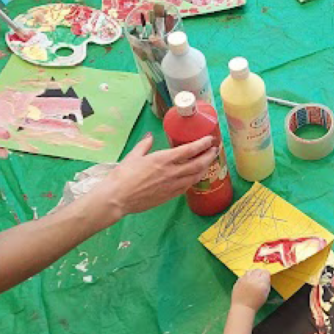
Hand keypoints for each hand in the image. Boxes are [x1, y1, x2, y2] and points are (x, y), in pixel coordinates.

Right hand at [95, 134, 217, 216]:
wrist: (118, 198)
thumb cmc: (123, 175)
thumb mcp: (134, 156)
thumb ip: (145, 145)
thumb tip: (150, 136)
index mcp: (164, 159)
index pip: (190, 150)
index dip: (202, 144)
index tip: (210, 139)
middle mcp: (172, 172)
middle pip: (198, 163)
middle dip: (209, 156)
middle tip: (215, 150)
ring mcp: (173, 185)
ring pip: (196, 176)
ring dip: (205, 168)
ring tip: (209, 162)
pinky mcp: (170, 196)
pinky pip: (188, 186)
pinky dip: (194, 179)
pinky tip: (196, 176)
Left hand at [232, 269, 270, 310]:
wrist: (243, 307)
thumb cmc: (256, 303)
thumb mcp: (266, 294)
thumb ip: (267, 284)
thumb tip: (266, 277)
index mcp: (262, 282)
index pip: (265, 272)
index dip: (266, 275)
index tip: (266, 278)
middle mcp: (253, 279)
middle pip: (258, 270)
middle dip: (260, 273)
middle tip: (260, 278)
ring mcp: (244, 279)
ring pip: (250, 271)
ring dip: (253, 273)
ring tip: (253, 278)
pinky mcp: (238, 280)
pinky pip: (244, 275)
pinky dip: (246, 277)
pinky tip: (247, 282)